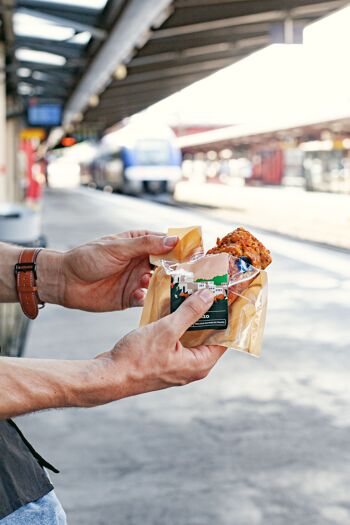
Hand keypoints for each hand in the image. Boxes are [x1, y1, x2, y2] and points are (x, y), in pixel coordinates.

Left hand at [37, 230, 177, 310]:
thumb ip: (145, 245)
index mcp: (140, 244)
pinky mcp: (130, 298)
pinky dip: (146, 299)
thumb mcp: (117, 247)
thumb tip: (173, 240)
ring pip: (159, 284)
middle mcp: (142, 262)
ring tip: (158, 286)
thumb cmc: (88, 258)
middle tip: (189, 276)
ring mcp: (137, 280)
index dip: (183, 248)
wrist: (65, 281)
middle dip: (178, 271)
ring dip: (162, 286)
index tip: (198, 253)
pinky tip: (140, 296)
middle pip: (168, 266)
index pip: (166, 244)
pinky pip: (145, 300)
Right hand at [95, 289, 226, 401]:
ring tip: (194, 291)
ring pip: (192, 335)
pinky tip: (173, 305)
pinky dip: (178, 322)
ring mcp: (178, 364)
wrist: (108, 376)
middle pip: (209, 335)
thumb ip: (190, 313)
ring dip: (191, 315)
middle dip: (210, 312)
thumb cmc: (136, 359)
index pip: (225, 338)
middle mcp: (192, 366)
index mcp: (199, 364)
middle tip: (213, 289)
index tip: (233, 297)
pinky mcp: (164, 360)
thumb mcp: (166, 330)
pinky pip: (178, 338)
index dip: (230, 317)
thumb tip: (209, 296)